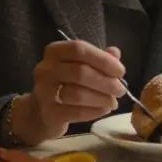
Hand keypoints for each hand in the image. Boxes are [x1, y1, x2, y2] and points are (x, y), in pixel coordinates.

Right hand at [12, 39, 126, 144]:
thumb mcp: (80, 65)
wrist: (40, 111)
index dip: (103, 60)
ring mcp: (44, 91)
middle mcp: (46, 69)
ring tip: (114, 102)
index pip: (79, 49)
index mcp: (55, 51)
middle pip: (80, 72)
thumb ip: (97, 58)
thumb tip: (115, 53)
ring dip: (102, 98)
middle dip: (106, 82)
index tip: (120, 71)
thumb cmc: (65, 83)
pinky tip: (104, 110)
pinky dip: (95, 111)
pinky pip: (76, 112)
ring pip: (78, 94)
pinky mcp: (49, 112)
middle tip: (121, 90)